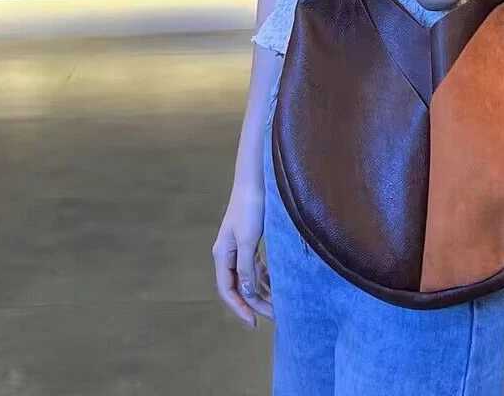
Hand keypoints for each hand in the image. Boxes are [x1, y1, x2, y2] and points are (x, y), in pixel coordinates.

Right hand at [212, 183, 272, 328]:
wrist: (255, 180)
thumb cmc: (251, 207)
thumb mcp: (248, 239)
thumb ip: (246, 266)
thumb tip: (246, 291)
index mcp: (223, 255)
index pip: (228, 290)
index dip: (240, 308)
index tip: (254, 323)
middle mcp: (228, 254)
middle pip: (240, 287)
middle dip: (256, 303)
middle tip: (277, 316)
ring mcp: (239, 248)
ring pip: (249, 278)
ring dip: (263, 292)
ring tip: (280, 304)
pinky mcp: (250, 241)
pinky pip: (256, 267)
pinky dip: (265, 277)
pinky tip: (277, 285)